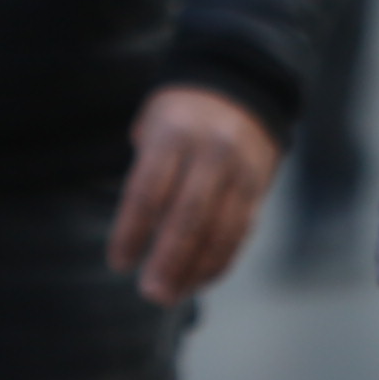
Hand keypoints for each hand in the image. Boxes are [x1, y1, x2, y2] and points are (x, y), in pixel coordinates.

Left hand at [108, 83, 282, 302]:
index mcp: (173, 134)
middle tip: (150, 293)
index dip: (132, 232)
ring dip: (196, 270)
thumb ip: (146, 175)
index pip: (148, 192)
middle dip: (168, 260)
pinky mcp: (259, 186)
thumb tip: (140, 237)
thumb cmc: (178, 116)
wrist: (239, 84)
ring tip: (173, 295)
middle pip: (188, 216)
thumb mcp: (153, 127)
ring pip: (220, 230)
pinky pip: (240, 232)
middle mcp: (211, 151)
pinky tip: (198, 281)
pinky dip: (219, 261)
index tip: (119, 263)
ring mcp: (240, 169)